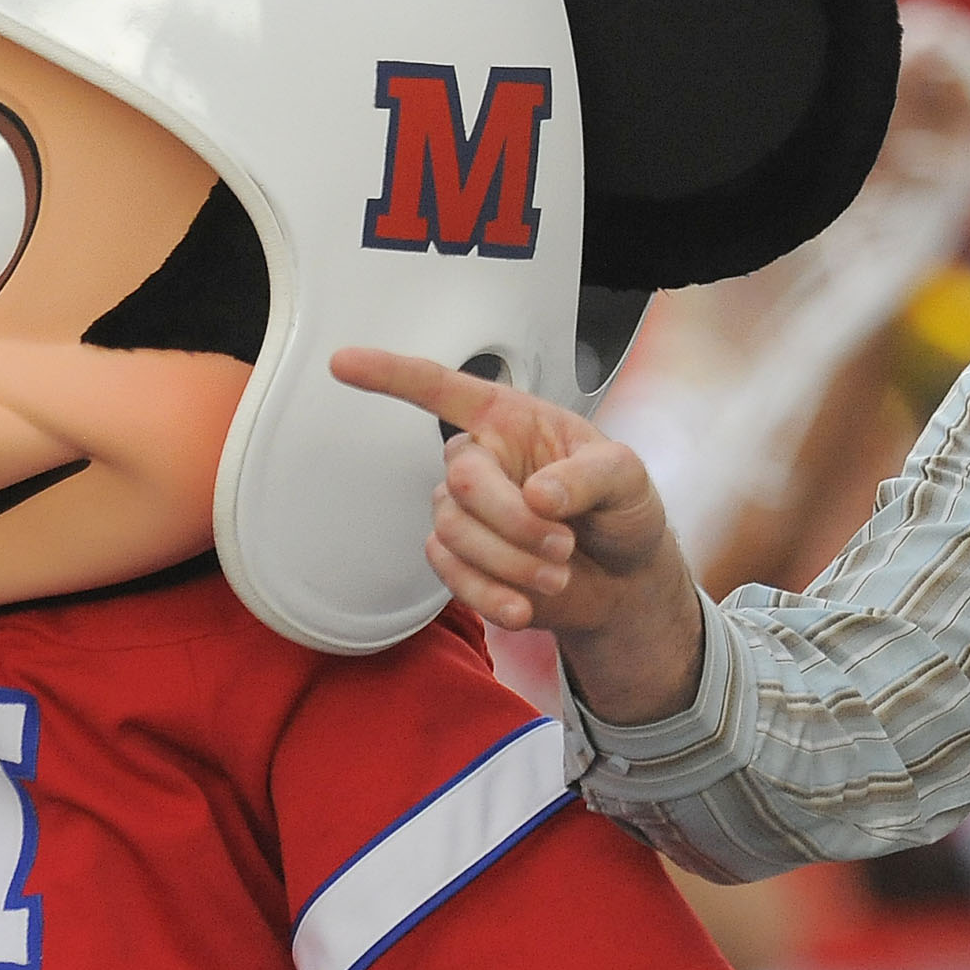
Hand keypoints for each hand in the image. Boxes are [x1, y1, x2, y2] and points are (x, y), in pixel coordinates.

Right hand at [329, 347, 706, 724]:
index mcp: (509, 419)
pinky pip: (451, 575)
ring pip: (454, 534)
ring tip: (560, 574)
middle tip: (564, 545)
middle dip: (513, 521)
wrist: (623, 579)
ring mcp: (464, 513)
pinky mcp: (460, 561)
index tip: (342, 362)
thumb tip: (537, 494)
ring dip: (512, 562)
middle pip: (461, 481)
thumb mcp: (627, 477)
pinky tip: (524, 607)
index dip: (390, 375)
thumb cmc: (621, 509)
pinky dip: (491, 594)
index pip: (441, 388)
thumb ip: (589, 476)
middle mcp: (478, 460)